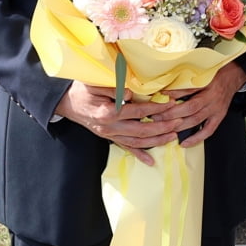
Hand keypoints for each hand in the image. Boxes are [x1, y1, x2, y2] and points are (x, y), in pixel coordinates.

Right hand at [54, 81, 178, 165]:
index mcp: (108, 112)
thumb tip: (131, 94)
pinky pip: (126, 148)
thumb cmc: (81, 90)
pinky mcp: (109, 138)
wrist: (66, 103)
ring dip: (156, 141)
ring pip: (137, 142)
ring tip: (173, 136)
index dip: (156, 107)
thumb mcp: (94, 83)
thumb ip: (113, 88)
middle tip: (179, 122)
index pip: (138, 111)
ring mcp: (109, 134)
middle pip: (141, 130)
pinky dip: (139, 155)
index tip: (171, 103)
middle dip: (162, 127)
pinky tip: (151, 161)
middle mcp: (110, 127)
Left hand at [156, 61, 245, 146]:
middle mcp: (212, 97)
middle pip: (190, 108)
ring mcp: (216, 109)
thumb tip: (165, 88)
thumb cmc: (215, 74)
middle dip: (171, 114)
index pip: (187, 91)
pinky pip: (208, 131)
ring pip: (196, 120)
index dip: (172, 96)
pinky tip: (184, 143)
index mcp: (207, 84)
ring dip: (179, 126)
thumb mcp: (201, 72)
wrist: (233, 76)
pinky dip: (196, 139)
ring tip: (164, 128)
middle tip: (155, 117)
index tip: (158, 98)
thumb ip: (186, 80)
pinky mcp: (219, 117)